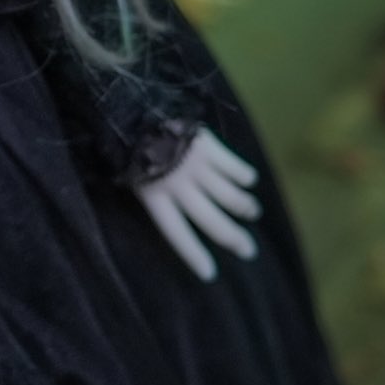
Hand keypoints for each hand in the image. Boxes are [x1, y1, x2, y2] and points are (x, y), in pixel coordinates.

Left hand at [133, 125, 261, 281]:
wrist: (136, 110)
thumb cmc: (131, 147)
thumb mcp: (134, 177)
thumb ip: (157, 196)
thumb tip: (178, 214)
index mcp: (155, 198)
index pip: (178, 234)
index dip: (194, 255)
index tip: (210, 274)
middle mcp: (179, 188)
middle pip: (212, 221)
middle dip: (233, 239)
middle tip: (249, 251)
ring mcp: (197, 168)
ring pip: (230, 196)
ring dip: (245, 207)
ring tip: (253, 212)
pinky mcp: (210, 148)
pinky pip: (234, 167)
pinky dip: (244, 176)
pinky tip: (249, 181)